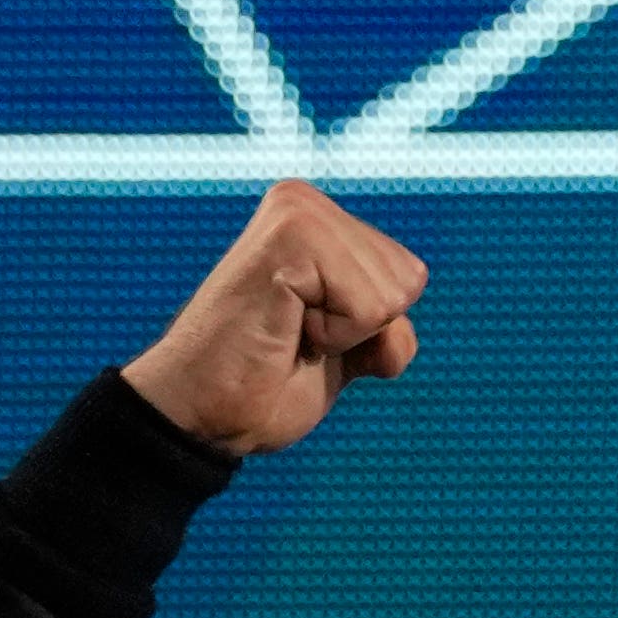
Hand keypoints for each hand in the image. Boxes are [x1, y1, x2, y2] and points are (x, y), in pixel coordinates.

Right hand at [121, 180, 426, 455]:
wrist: (206, 414)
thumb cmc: (268, 385)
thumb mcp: (349, 350)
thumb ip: (385, 319)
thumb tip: (410, 291)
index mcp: (319, 219)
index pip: (409, 278)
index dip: (373, 331)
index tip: (309, 334)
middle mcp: (306, 202)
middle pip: (408, 283)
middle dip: (364, 332)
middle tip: (296, 336)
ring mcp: (298, 212)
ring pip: (392, 296)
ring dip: (347, 336)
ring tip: (288, 332)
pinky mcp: (292, 236)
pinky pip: (369, 308)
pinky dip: (336, 338)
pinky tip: (285, 328)